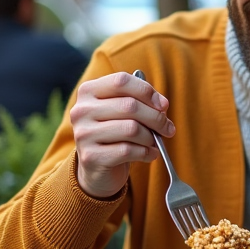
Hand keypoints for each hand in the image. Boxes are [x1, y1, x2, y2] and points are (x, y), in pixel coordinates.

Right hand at [69, 71, 175, 198]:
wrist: (97, 167)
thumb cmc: (115, 133)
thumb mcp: (123, 112)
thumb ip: (140, 102)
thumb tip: (162, 105)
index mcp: (88, 91)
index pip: (121, 81)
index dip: (147, 91)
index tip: (163, 105)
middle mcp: (81, 110)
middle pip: (130, 105)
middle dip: (156, 118)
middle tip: (168, 128)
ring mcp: (84, 134)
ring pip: (131, 129)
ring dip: (151, 137)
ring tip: (154, 143)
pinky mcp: (91, 156)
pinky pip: (128, 151)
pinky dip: (146, 153)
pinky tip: (149, 154)